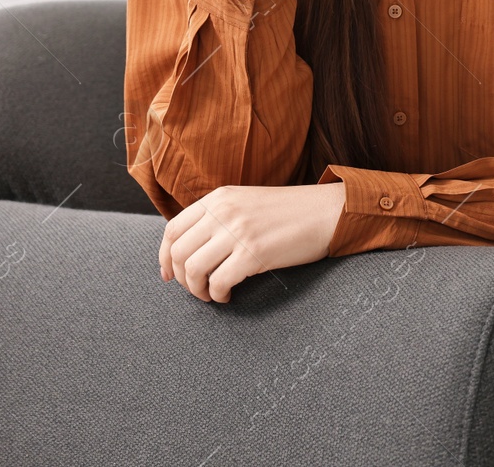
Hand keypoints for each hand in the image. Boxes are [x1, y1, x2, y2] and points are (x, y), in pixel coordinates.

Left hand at [159, 181, 345, 302]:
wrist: (328, 212)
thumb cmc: (291, 212)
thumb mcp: (247, 202)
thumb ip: (219, 216)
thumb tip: (191, 247)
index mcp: (219, 197)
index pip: (172, 229)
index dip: (165, 257)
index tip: (169, 274)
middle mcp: (224, 212)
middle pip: (178, 252)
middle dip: (182, 278)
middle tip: (195, 290)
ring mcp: (238, 232)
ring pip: (193, 269)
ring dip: (197, 290)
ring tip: (211, 295)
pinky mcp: (253, 253)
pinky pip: (218, 282)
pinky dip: (218, 295)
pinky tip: (228, 296)